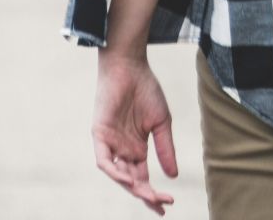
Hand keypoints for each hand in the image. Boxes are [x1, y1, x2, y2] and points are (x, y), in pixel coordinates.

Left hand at [92, 51, 178, 213]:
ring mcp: (110, 144)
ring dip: (132, 187)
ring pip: (117, 174)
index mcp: (136, 149)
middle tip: (161, 206)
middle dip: (146, 195)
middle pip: (131, 181)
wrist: (130, 67)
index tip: (169, 205)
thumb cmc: (146, 91)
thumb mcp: (161, 124)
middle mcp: (121, 150)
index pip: (142, 179)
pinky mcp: (99, 135)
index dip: (153, 194)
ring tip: (148, 195)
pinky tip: (129, 179)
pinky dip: (114, 172)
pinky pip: (104, 160)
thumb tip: (173, 176)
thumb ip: (166, 149)